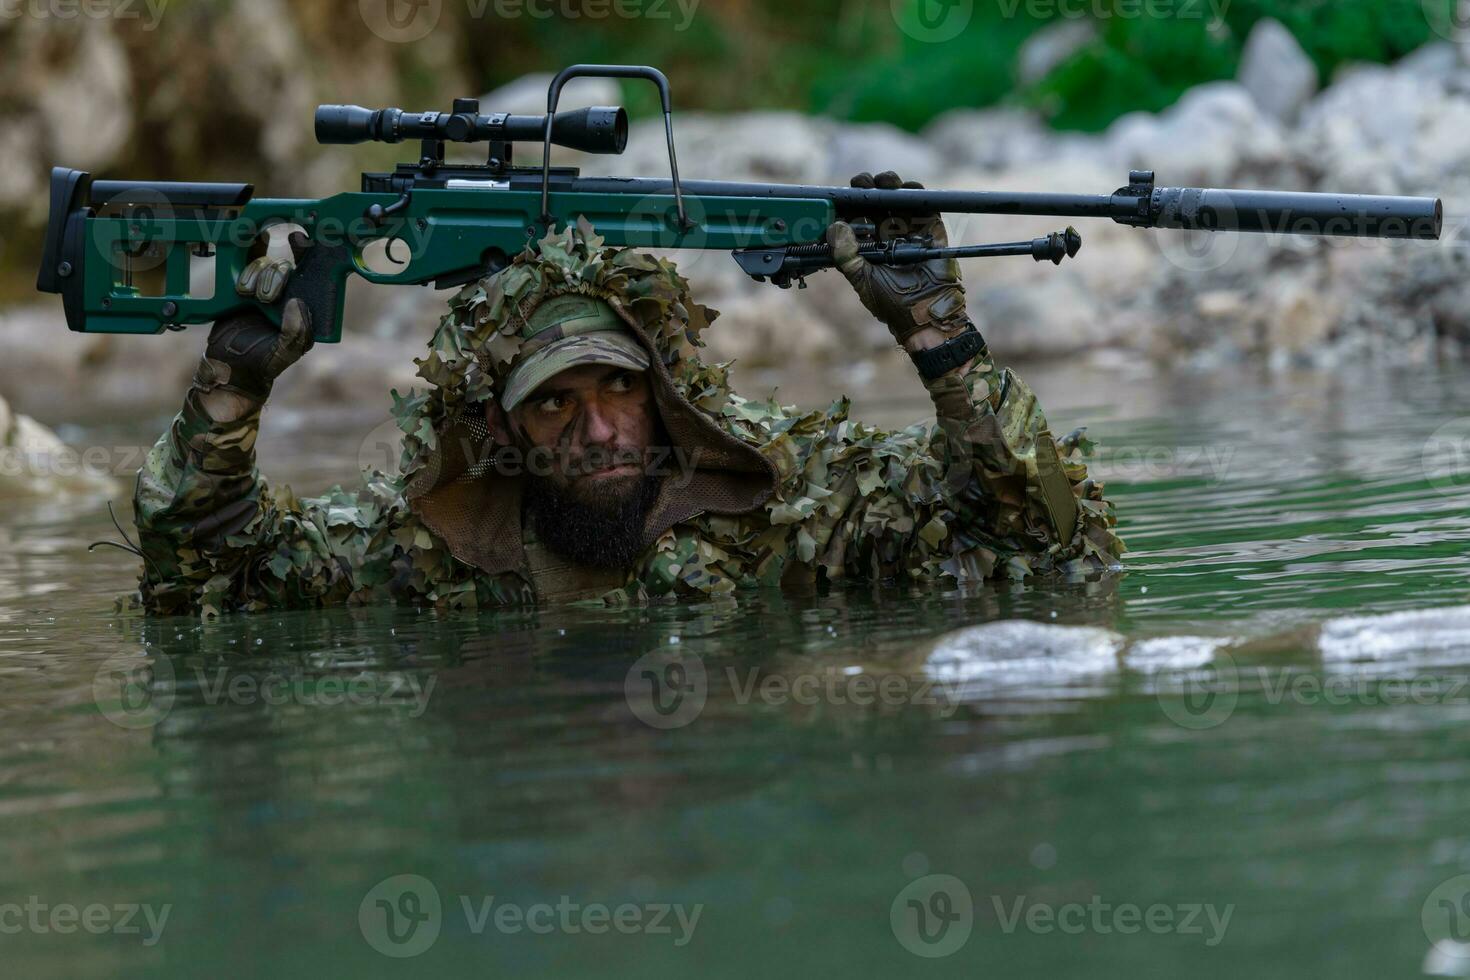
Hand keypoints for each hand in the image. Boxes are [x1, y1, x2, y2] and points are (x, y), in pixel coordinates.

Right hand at [193, 231, 313, 406]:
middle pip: (282, 266)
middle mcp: (283, 294)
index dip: (307, 252)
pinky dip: (241, 264)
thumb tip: (298, 303)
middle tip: (266, 298)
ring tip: (248, 297)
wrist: (231, 368)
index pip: (309, 273)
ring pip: (261, 265)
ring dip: (255, 275)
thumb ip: (296, 332)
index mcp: (301, 304)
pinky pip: (240, 267)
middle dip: (275, 275)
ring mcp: (259, 290)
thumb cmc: (266, 363)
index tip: (300, 238)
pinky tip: (241, 266)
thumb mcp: (287, 351)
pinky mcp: (236, 289)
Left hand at [828, 171, 969, 349]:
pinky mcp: (932, 232)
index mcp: (871, 247)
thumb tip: (835, 227)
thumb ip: (846, 256)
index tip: (841, 194)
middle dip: (869, 190)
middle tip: (861, 182)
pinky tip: (907, 188)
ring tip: (883, 180)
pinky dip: (917, 194)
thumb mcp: (863, 280)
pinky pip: (926, 207)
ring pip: (900, 201)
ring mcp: (911, 233)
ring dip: (891, 186)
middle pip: (878, 204)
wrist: (926, 316)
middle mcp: (889, 237)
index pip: (857, 219)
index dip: (850, 205)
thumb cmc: (893, 304)